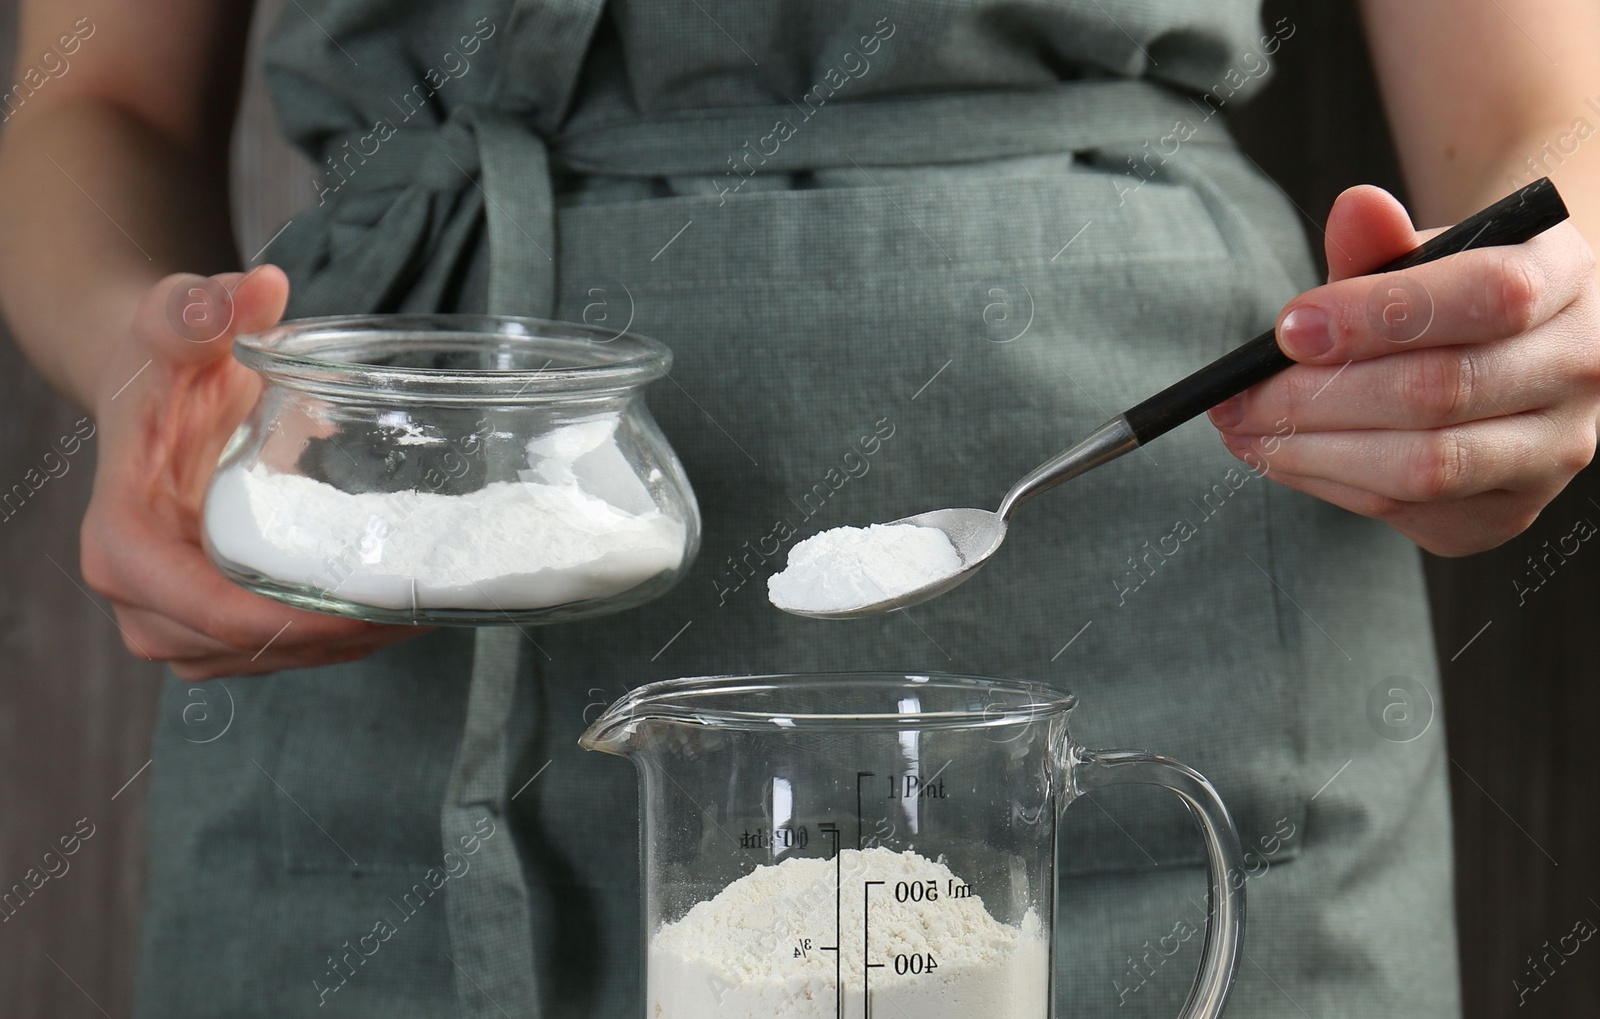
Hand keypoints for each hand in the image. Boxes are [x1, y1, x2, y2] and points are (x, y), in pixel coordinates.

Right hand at [81, 267, 423, 679]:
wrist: (154, 390)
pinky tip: (391, 614)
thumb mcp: (177, 323)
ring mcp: (173, 620)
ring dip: (340, 650)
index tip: (371, 606)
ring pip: (263, 663)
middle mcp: (139, 596)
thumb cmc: (166, 362)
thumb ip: (206, 307)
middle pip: (242, 649)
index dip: (292, 622)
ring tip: (419, 613)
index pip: (209, 611)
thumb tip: (260, 288)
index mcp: (123, 542)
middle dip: (331, 640)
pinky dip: (330, 643)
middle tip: (418, 608)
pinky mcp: (208, 624)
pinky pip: (272, 655)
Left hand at [1208, 185, 1599, 555]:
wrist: (1507, 350)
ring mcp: (1552, 452)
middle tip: (1236, 396)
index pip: (1487, 297)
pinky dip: (1325, 482)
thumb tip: (1354, 207)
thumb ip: (1381, 240)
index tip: (1286, 328)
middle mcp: (1580, 371)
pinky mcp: (1505, 513)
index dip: (1377, 314)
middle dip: (1318, 396)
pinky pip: (1403, 509)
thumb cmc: (1449, 295)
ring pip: (1423, 466)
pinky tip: (1278, 454)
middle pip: (1440, 392)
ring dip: (1310, 451)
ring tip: (1241, 428)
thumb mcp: (1422, 254)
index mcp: (1566, 281)